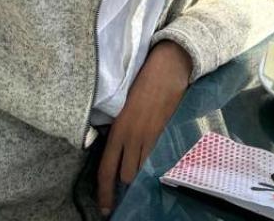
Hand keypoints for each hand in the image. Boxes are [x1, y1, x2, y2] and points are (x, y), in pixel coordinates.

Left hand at [96, 41, 191, 214]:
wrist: (169, 67)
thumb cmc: (140, 79)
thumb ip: (117, 126)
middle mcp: (133, 137)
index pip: (107, 170)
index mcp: (118, 130)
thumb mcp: (121, 104)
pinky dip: (150, 160)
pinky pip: (155, 154)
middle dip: (124, 181)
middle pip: (127, 175)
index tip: (105, 207)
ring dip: (138, 172)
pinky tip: (149, 156)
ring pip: (142, 168)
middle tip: (122, 185)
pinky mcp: (165, 131)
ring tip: (137, 171)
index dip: (105, 192)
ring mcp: (151, 135)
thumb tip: (111, 144)